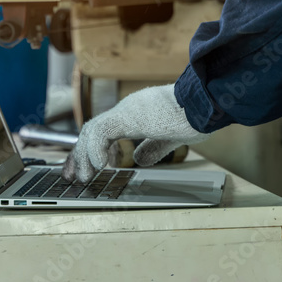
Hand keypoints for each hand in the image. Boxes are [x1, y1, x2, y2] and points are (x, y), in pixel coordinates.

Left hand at [63, 84, 209, 182]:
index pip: (104, 131)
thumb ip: (154, 147)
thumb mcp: (171, 138)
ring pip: (92, 131)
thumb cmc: (195, 117)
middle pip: (92, 131)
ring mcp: (126, 111)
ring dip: (84, 156)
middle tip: (75, 176)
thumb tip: (140, 159)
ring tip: (85, 176)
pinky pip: (101, 131)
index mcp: (137, 114)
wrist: (205, 105)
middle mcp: (127, 110)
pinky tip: (100, 165)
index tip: (90, 169)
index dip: (93, 150)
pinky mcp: (128, 115)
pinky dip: (95, 149)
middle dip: (80, 155)